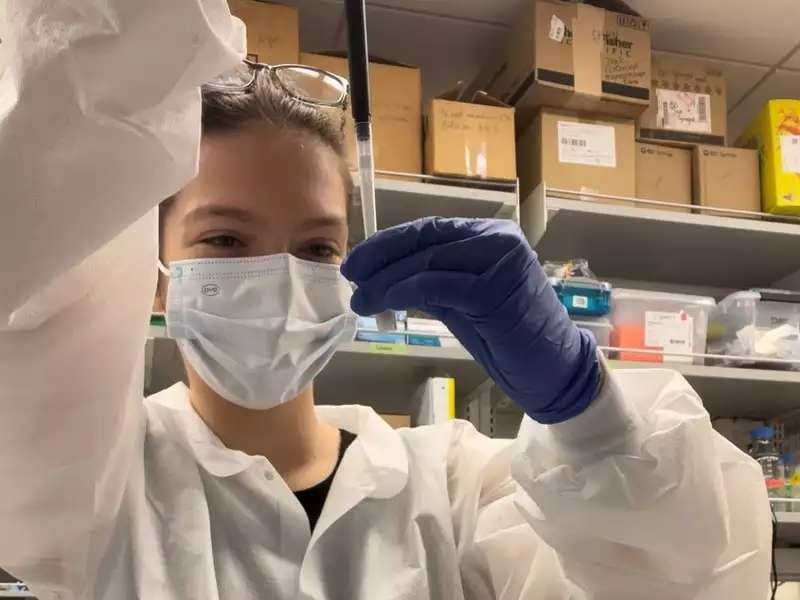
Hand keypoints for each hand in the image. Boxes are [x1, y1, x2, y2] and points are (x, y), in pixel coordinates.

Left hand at [341, 218, 599, 423]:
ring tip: (360, 300)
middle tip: (350, 276)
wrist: (554, 371)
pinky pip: (435, 285)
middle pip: (424, 240)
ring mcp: (498, 261)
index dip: (388, 244)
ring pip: (426, 262)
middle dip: (380, 259)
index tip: (357, 261)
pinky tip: (383, 303)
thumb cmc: (509, 339)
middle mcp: (497, 239)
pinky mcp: (494, 289)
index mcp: (490, 235)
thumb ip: (433, 282)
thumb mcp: (463, 302)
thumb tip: (383, 275)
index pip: (428, 230)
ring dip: (385, 281)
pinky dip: (403, 292)